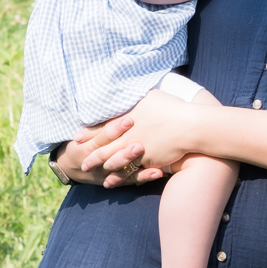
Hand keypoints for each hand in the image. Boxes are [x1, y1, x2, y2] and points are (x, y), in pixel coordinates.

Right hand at [60, 115, 163, 187]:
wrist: (79, 166)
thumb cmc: (86, 142)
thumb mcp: (87, 132)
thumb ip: (100, 121)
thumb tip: (120, 95)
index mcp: (89, 145)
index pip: (102, 135)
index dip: (115, 128)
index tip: (129, 119)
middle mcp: (98, 160)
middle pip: (111, 155)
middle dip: (125, 151)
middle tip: (139, 145)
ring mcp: (109, 171)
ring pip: (121, 170)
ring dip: (136, 164)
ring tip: (153, 161)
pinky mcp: (120, 179)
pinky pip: (132, 179)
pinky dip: (145, 176)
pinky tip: (159, 172)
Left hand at [84, 89, 208, 179]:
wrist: (190, 126)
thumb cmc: (172, 108)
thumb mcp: (150, 96)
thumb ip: (136, 96)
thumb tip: (128, 86)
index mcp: (128, 119)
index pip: (103, 127)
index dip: (89, 133)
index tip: (76, 137)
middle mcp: (129, 136)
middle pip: (104, 147)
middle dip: (91, 155)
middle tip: (80, 161)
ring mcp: (137, 150)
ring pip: (114, 162)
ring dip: (102, 168)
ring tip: (92, 173)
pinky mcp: (147, 161)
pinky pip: (129, 171)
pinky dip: (119, 177)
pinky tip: (112, 181)